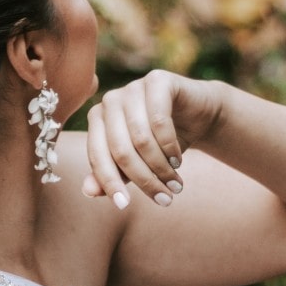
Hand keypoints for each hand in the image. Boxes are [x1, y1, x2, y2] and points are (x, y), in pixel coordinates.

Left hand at [82, 70, 224, 208]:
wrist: (197, 115)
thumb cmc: (160, 142)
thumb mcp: (136, 162)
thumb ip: (112, 174)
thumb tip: (88, 191)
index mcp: (97, 119)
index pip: (96, 156)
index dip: (109, 183)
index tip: (124, 205)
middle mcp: (110, 101)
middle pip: (120, 150)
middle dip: (144, 180)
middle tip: (164, 199)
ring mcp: (133, 87)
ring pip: (141, 139)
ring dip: (161, 168)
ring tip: (175, 184)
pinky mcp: (157, 80)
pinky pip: (160, 121)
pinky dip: (170, 147)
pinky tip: (178, 160)